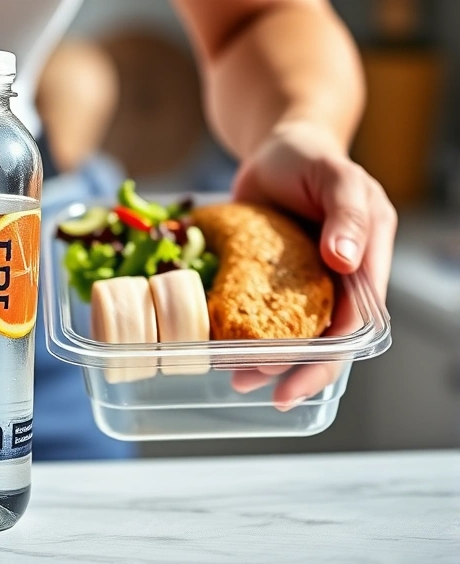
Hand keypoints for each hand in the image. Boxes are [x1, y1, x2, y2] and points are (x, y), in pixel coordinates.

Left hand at [226, 121, 396, 407]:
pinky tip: (222, 349)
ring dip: (265, 359)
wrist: (276, 148)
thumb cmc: (311, 157)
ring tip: (233, 377)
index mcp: (368, 259)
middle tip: (252, 387)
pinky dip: (247, 334)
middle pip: (324, 340)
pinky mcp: (273, 280)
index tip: (294, 379)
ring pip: (292, 334)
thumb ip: (346, 214)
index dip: (327, 357)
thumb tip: (346, 260)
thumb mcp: (335, 177)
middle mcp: (340, 278)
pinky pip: (264, 315)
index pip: (355, 322)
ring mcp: (306, 282)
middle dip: (292, 370)